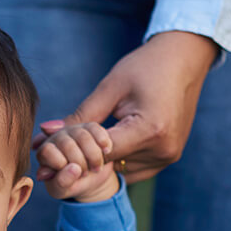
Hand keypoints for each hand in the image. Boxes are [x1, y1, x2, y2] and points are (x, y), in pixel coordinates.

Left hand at [34, 121, 118, 202]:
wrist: (89, 178)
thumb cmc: (70, 184)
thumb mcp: (61, 190)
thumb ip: (61, 183)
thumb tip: (74, 169)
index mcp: (44, 152)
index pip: (47, 151)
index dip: (61, 164)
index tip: (71, 175)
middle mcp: (56, 137)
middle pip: (67, 145)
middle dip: (80, 164)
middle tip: (85, 174)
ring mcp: (73, 130)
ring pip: (83, 136)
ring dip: (94, 156)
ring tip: (96, 168)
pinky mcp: (89, 127)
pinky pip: (96, 128)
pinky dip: (103, 142)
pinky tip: (106, 152)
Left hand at [36, 31, 218, 183]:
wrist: (185, 59)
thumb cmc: (146, 66)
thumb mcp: (111, 87)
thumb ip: (81, 116)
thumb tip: (46, 133)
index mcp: (150, 130)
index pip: (101, 154)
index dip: (73, 155)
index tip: (50, 155)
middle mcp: (163, 149)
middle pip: (110, 166)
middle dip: (84, 160)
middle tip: (61, 151)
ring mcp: (169, 156)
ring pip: (121, 171)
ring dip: (103, 162)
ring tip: (84, 146)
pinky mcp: (171, 156)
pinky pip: (136, 169)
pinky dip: (120, 161)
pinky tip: (107, 146)